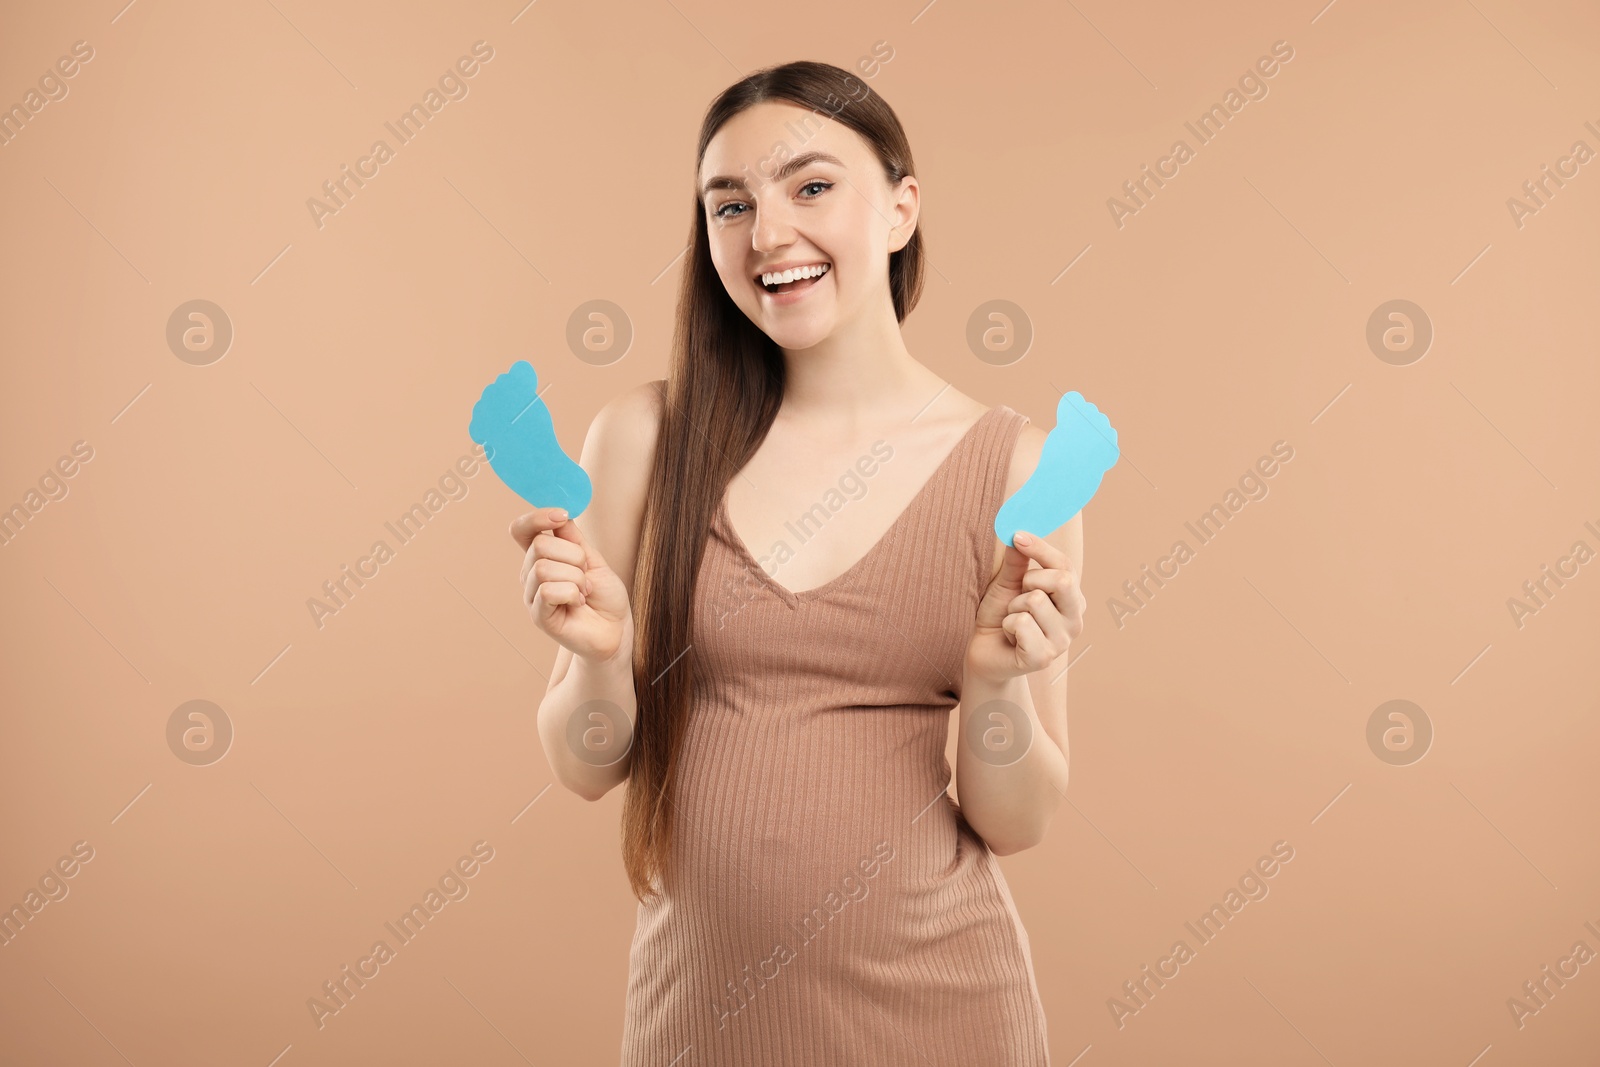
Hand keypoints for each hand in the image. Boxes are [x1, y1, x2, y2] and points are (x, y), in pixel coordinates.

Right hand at [510, 507, 631, 663]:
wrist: (616, 627)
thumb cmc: (604, 595)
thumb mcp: (592, 558)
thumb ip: (573, 538)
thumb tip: (560, 512)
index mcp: (541, 557)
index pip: (521, 530)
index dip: (537, 518)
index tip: (562, 516)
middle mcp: (531, 574)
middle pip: (539, 545)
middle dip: (574, 556)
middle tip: (586, 574)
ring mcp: (532, 595)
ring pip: (544, 568)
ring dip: (576, 578)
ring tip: (585, 591)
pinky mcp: (538, 616)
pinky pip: (548, 591)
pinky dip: (572, 593)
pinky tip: (579, 602)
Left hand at [965, 531, 1084, 682]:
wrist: (983, 651)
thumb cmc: (1000, 615)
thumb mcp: (1007, 584)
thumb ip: (1017, 562)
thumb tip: (1018, 534)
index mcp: (1073, 599)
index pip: (1065, 566)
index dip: (1041, 548)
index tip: (1018, 535)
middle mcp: (1075, 620)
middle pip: (1063, 580)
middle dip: (1031, 580)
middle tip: (1019, 594)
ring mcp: (1062, 641)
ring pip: (1035, 601)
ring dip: (1013, 607)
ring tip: (1012, 620)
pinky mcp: (1044, 658)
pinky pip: (1022, 624)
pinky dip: (1007, 625)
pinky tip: (1011, 637)